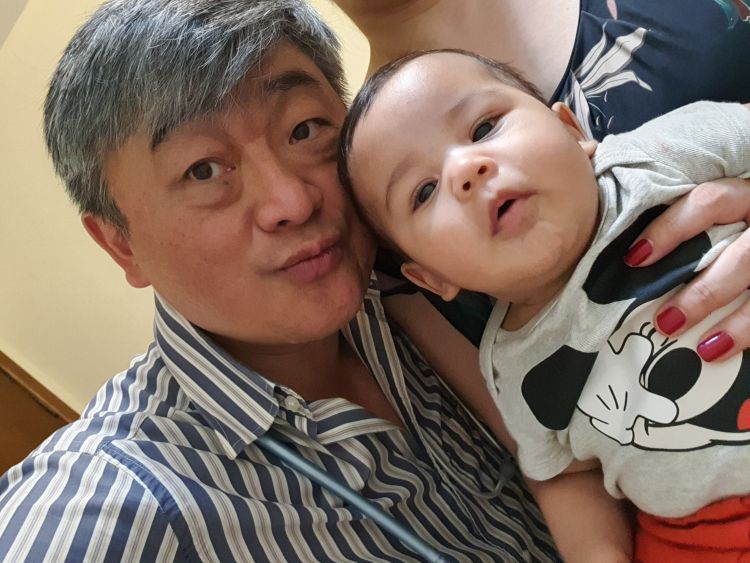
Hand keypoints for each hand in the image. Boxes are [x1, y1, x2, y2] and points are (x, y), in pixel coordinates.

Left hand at [624, 177, 749, 361]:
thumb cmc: (733, 227)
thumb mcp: (722, 214)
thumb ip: (690, 230)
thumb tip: (632, 261)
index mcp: (744, 196)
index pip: (707, 202)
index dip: (668, 230)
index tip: (635, 259)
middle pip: (742, 256)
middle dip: (703, 292)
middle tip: (666, 321)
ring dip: (737, 322)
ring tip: (705, 347)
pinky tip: (726, 350)